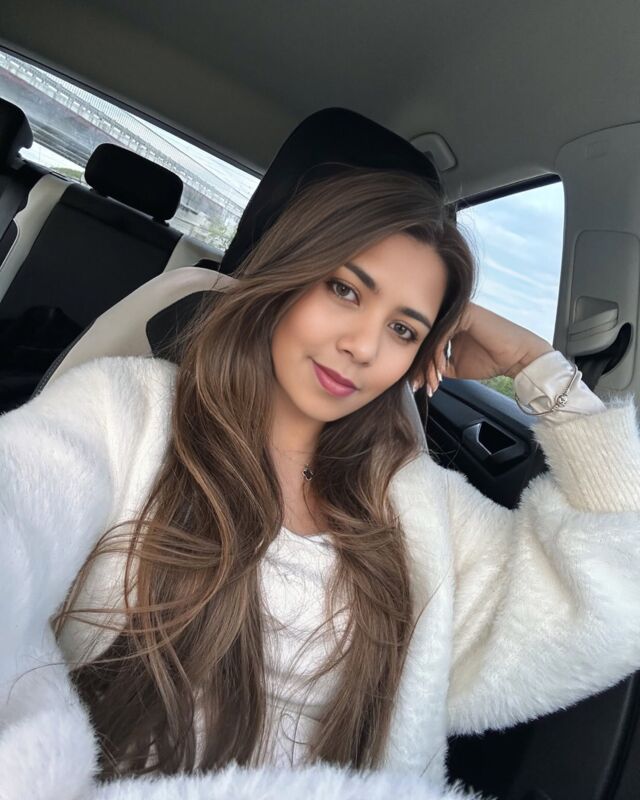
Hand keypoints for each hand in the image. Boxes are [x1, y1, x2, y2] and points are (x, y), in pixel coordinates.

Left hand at [420, 302, 553, 394]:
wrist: (517, 358)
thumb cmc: (490, 360)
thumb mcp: (455, 367)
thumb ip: (437, 366)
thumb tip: (416, 375)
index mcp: (447, 326)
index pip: (426, 344)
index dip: (419, 366)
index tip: (416, 385)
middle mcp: (450, 316)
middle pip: (425, 340)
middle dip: (421, 366)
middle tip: (419, 385)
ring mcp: (456, 312)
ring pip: (432, 338)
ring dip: (429, 364)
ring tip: (433, 381)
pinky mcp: (463, 313)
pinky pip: (442, 334)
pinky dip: (438, 354)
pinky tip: (442, 370)